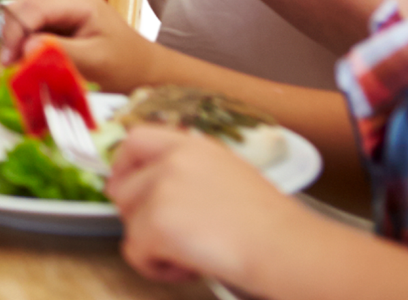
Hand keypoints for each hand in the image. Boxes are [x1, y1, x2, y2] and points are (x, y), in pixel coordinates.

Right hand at [0, 0, 162, 90]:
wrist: (142, 68)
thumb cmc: (125, 64)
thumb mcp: (94, 61)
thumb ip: (60, 52)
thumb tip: (25, 47)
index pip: (32, 9)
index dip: (14, 33)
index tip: (9, 61)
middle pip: (22, 8)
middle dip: (13, 37)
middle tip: (13, 66)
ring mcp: (60, 3)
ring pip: (22, 15)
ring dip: (18, 40)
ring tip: (24, 64)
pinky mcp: (57, 15)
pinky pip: (31, 24)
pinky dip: (26, 42)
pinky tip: (34, 58)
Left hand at [108, 125, 292, 284]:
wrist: (284, 246)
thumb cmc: (271, 224)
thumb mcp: (229, 175)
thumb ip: (190, 173)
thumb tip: (158, 191)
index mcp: (191, 145)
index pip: (134, 139)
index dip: (123, 166)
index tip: (128, 188)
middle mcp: (171, 160)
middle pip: (123, 187)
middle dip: (138, 215)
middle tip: (169, 235)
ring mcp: (160, 190)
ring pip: (128, 223)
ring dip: (152, 245)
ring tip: (191, 254)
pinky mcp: (155, 224)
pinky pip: (134, 252)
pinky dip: (156, 268)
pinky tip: (188, 268)